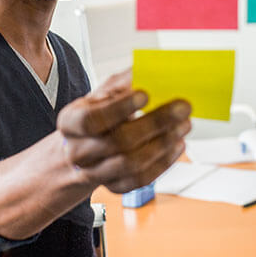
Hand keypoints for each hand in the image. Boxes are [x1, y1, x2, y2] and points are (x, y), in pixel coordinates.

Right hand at [57, 70, 191, 192]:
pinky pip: (141, 180)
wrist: (86, 147)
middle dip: (155, 123)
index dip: (119, 108)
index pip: (92, 118)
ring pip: (132, 164)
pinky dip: (164, 163)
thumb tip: (155, 70)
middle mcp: (78, 151)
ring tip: (184, 125)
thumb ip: (126, 81)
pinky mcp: (114, 186)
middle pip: (118, 141)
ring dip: (164, 143)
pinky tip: (178, 144)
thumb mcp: (105, 93)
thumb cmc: (100, 113)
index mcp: (70, 122)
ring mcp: (95, 173)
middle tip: (182, 107)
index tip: (145, 93)